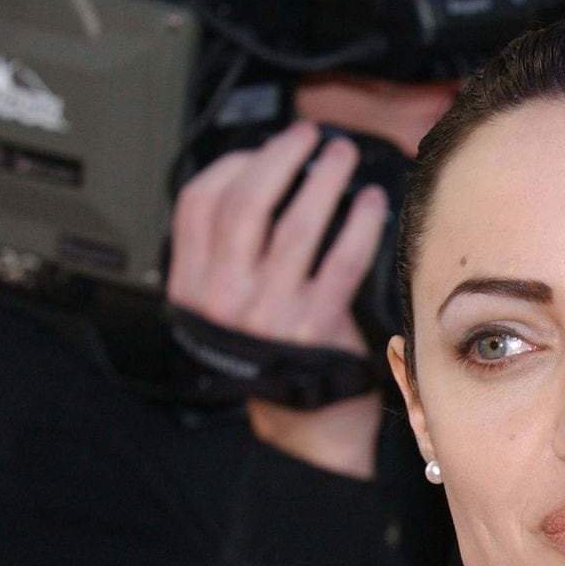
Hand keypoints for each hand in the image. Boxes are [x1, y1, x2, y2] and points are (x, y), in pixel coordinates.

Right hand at [168, 122, 386, 478]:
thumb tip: (261, 184)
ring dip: (325, 181)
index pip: (198, 204)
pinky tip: (371, 205)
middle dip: (282, 159)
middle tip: (309, 140)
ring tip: (343, 160)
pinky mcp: (317, 326)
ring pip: (296, 225)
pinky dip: (359, 225)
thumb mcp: (223, 310)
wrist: (301, 426)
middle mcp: (225, 298)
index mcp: (193, 288)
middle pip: (247, 204)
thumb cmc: (272, 362)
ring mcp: (271, 312)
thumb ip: (227, 257)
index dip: (232, 164)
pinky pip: (342, 261)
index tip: (262, 150)